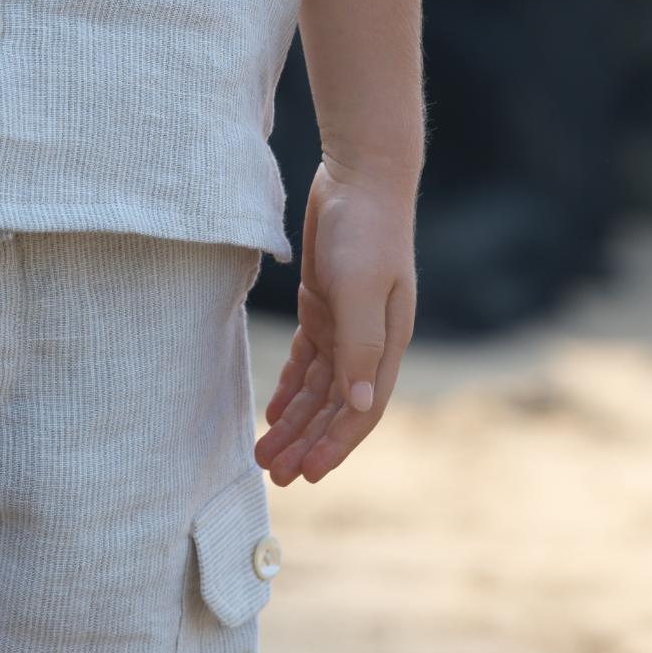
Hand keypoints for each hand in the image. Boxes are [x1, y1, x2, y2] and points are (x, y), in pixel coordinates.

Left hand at [258, 155, 416, 491]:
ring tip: (264, 453)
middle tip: (273, 477)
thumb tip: (361, 406)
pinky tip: (273, 411)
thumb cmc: (366, 230)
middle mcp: (370, 341)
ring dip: (294, 422)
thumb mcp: (361, 288)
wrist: (361, 176)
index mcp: (387, 343)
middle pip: (336, 407)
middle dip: (307, 443)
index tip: (306, 475)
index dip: (335, 445)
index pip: (362, 410)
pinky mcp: (325, 305)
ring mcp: (347, 324)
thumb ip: (361, 347)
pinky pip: (307, 360)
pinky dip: (291, 387)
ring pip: (318, 388)